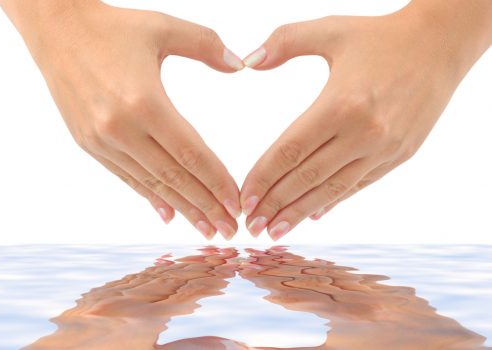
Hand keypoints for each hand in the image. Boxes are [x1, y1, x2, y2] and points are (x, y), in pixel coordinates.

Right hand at [0, 0, 244, 239]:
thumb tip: (241, 65)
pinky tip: (168, 214)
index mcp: (144, 102)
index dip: (217, 182)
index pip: (192, 154)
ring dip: (182, 209)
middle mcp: (121, 128)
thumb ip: (206, 45)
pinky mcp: (89, 144)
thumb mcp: (163, 27)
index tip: (236, 204)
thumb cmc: (111, 28)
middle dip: (205, 207)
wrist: (55, 29)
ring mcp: (102, 140)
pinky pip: (126, 177)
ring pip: (151, 183)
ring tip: (206, 229)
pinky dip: (150, 197)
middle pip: (174, 177)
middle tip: (229, 230)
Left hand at [25, 247, 238, 349]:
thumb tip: (229, 343)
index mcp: (146, 321)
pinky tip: (172, 259)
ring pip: (160, 271)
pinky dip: (158, 266)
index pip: (189, 294)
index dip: (213, 282)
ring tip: (209, 253)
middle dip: (207, 265)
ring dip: (187, 262)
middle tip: (229, 254)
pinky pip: (137, 274)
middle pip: (179, 277)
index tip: (233, 272)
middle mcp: (132, 301)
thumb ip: (189, 347)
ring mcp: (117, 294)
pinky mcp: (103, 293)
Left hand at [240, 0, 491, 239]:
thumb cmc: (381, 37)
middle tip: (251, 226)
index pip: (290, 150)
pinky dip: (333, 201)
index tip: (244, 199)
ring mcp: (384, 149)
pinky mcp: (399, 155)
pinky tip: (313, 215)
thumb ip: (284, 42)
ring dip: (300, 213)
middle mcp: (364, 133)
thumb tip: (248, 62)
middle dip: (275, 205)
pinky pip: (359, 185)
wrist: (440, 46)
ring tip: (275, 231)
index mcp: (341, 104)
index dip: (263, 178)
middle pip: (308, 178)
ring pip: (333, 189)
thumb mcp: (331, 29)